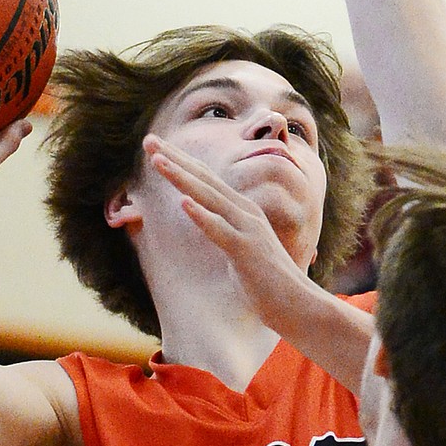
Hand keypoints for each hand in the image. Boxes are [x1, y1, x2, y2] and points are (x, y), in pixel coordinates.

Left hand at [144, 133, 310, 330]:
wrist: (297, 305)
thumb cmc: (267, 282)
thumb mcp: (240, 249)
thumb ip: (224, 232)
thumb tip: (206, 224)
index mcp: (241, 211)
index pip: (206, 179)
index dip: (181, 161)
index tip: (156, 147)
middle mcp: (244, 213)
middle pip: (204, 179)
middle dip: (175, 158)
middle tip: (148, 140)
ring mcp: (246, 229)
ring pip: (209, 197)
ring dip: (182, 177)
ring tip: (158, 161)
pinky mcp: (246, 251)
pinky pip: (220, 230)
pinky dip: (201, 215)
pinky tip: (183, 202)